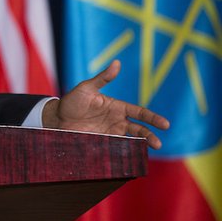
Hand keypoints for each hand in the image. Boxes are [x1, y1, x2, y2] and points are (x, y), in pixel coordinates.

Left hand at [42, 60, 169, 148]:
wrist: (57, 118)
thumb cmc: (72, 101)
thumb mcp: (87, 88)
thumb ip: (103, 78)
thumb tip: (117, 63)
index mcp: (117, 106)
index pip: (139, 112)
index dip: (152, 118)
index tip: (165, 124)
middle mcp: (117, 120)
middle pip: (138, 129)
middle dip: (150, 135)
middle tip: (158, 144)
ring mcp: (110, 132)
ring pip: (131, 140)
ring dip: (141, 145)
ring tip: (150, 151)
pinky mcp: (102, 143)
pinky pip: (118, 148)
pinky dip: (126, 152)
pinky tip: (133, 157)